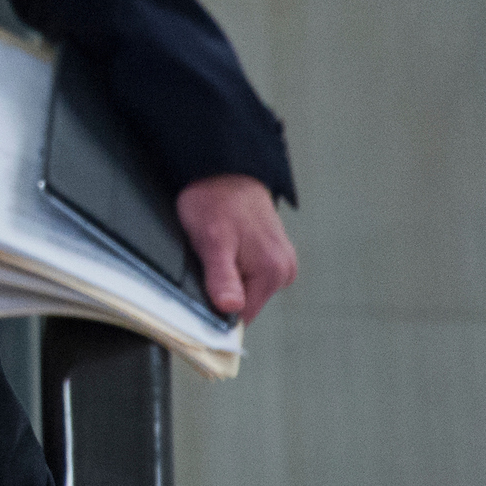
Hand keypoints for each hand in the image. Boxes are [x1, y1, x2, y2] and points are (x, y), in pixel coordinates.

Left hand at [176, 173, 296, 322]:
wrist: (223, 169)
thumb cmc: (216, 200)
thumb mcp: (212, 241)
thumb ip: (222, 278)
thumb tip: (231, 310)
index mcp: (274, 271)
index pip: (242, 316)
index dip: (216, 309)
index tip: (201, 289)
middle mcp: (284, 270)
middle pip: (245, 303)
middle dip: (221, 290)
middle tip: (206, 260)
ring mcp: (280, 262)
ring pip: (245, 289)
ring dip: (227, 277)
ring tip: (215, 249)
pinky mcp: (272, 254)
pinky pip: (248, 273)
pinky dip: (233, 266)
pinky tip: (223, 247)